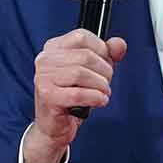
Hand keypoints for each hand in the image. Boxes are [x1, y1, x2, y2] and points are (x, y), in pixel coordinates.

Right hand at [23, 30, 128, 162]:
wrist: (55, 126)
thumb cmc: (72, 96)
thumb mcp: (93, 71)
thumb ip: (108, 55)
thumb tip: (119, 44)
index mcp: (53, 48)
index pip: (82, 36)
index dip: (101, 50)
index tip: (105, 64)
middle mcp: (45, 59)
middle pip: (86, 56)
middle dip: (104, 72)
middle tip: (105, 84)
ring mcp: (43, 77)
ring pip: (82, 74)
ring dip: (101, 86)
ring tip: (102, 94)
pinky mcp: (47, 96)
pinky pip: (79, 94)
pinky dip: (95, 98)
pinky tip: (99, 101)